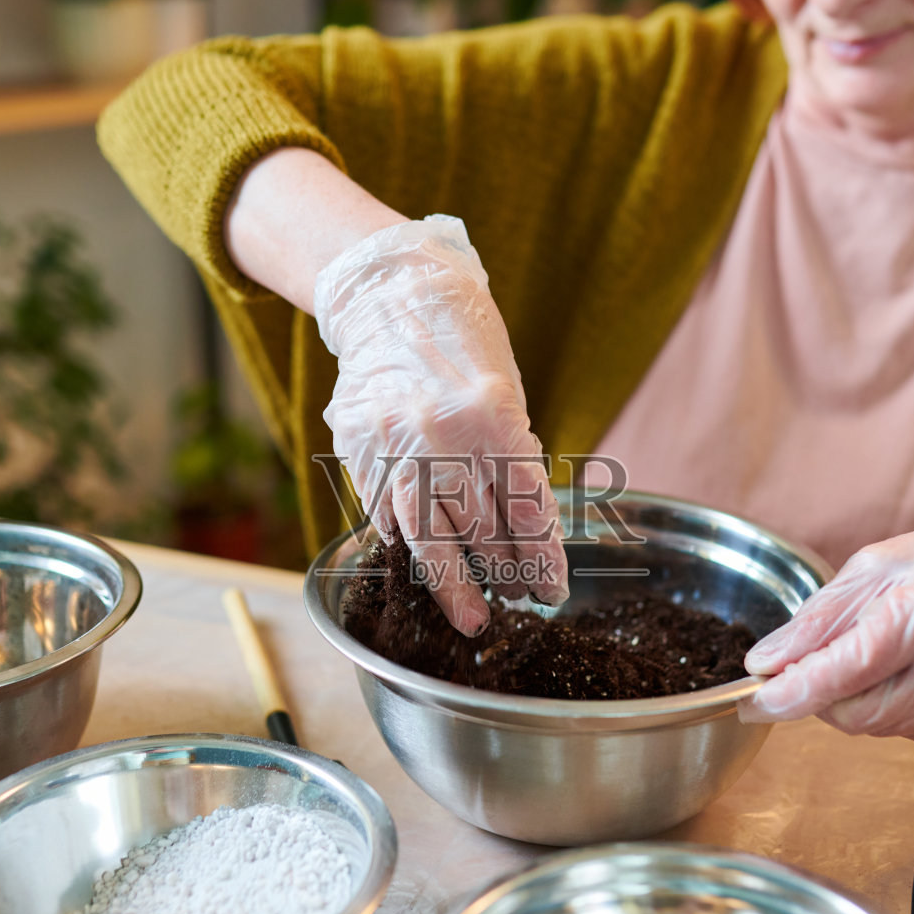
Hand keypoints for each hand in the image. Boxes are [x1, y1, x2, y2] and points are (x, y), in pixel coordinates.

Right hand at [315, 215, 568, 634]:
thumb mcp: (506, 397)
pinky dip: (408, 547)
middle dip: (507, 571)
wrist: (392, 296)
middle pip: (481, 529)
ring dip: (454, 584)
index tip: (553, 588)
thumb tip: (529, 534)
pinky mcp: (360, 451)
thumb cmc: (463, 346)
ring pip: (428, 538)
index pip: (527, 507)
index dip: (543, 556)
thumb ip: (512, 461)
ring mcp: (395, 446)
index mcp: (493, 416)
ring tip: (473, 616)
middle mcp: (442, 435)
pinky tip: (424, 567)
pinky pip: (386, 516)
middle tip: (520, 595)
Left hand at [739, 519, 913, 749]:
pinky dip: (890, 707)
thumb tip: (766, 663)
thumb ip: (819, 619)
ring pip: (874, 727)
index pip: (846, 669)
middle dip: (820, 694)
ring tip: (885, 651)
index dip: (792, 691)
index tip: (754, 699)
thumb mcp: (882, 564)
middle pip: (852, 712)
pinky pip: (903, 733)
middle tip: (821, 659)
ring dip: (856, 699)